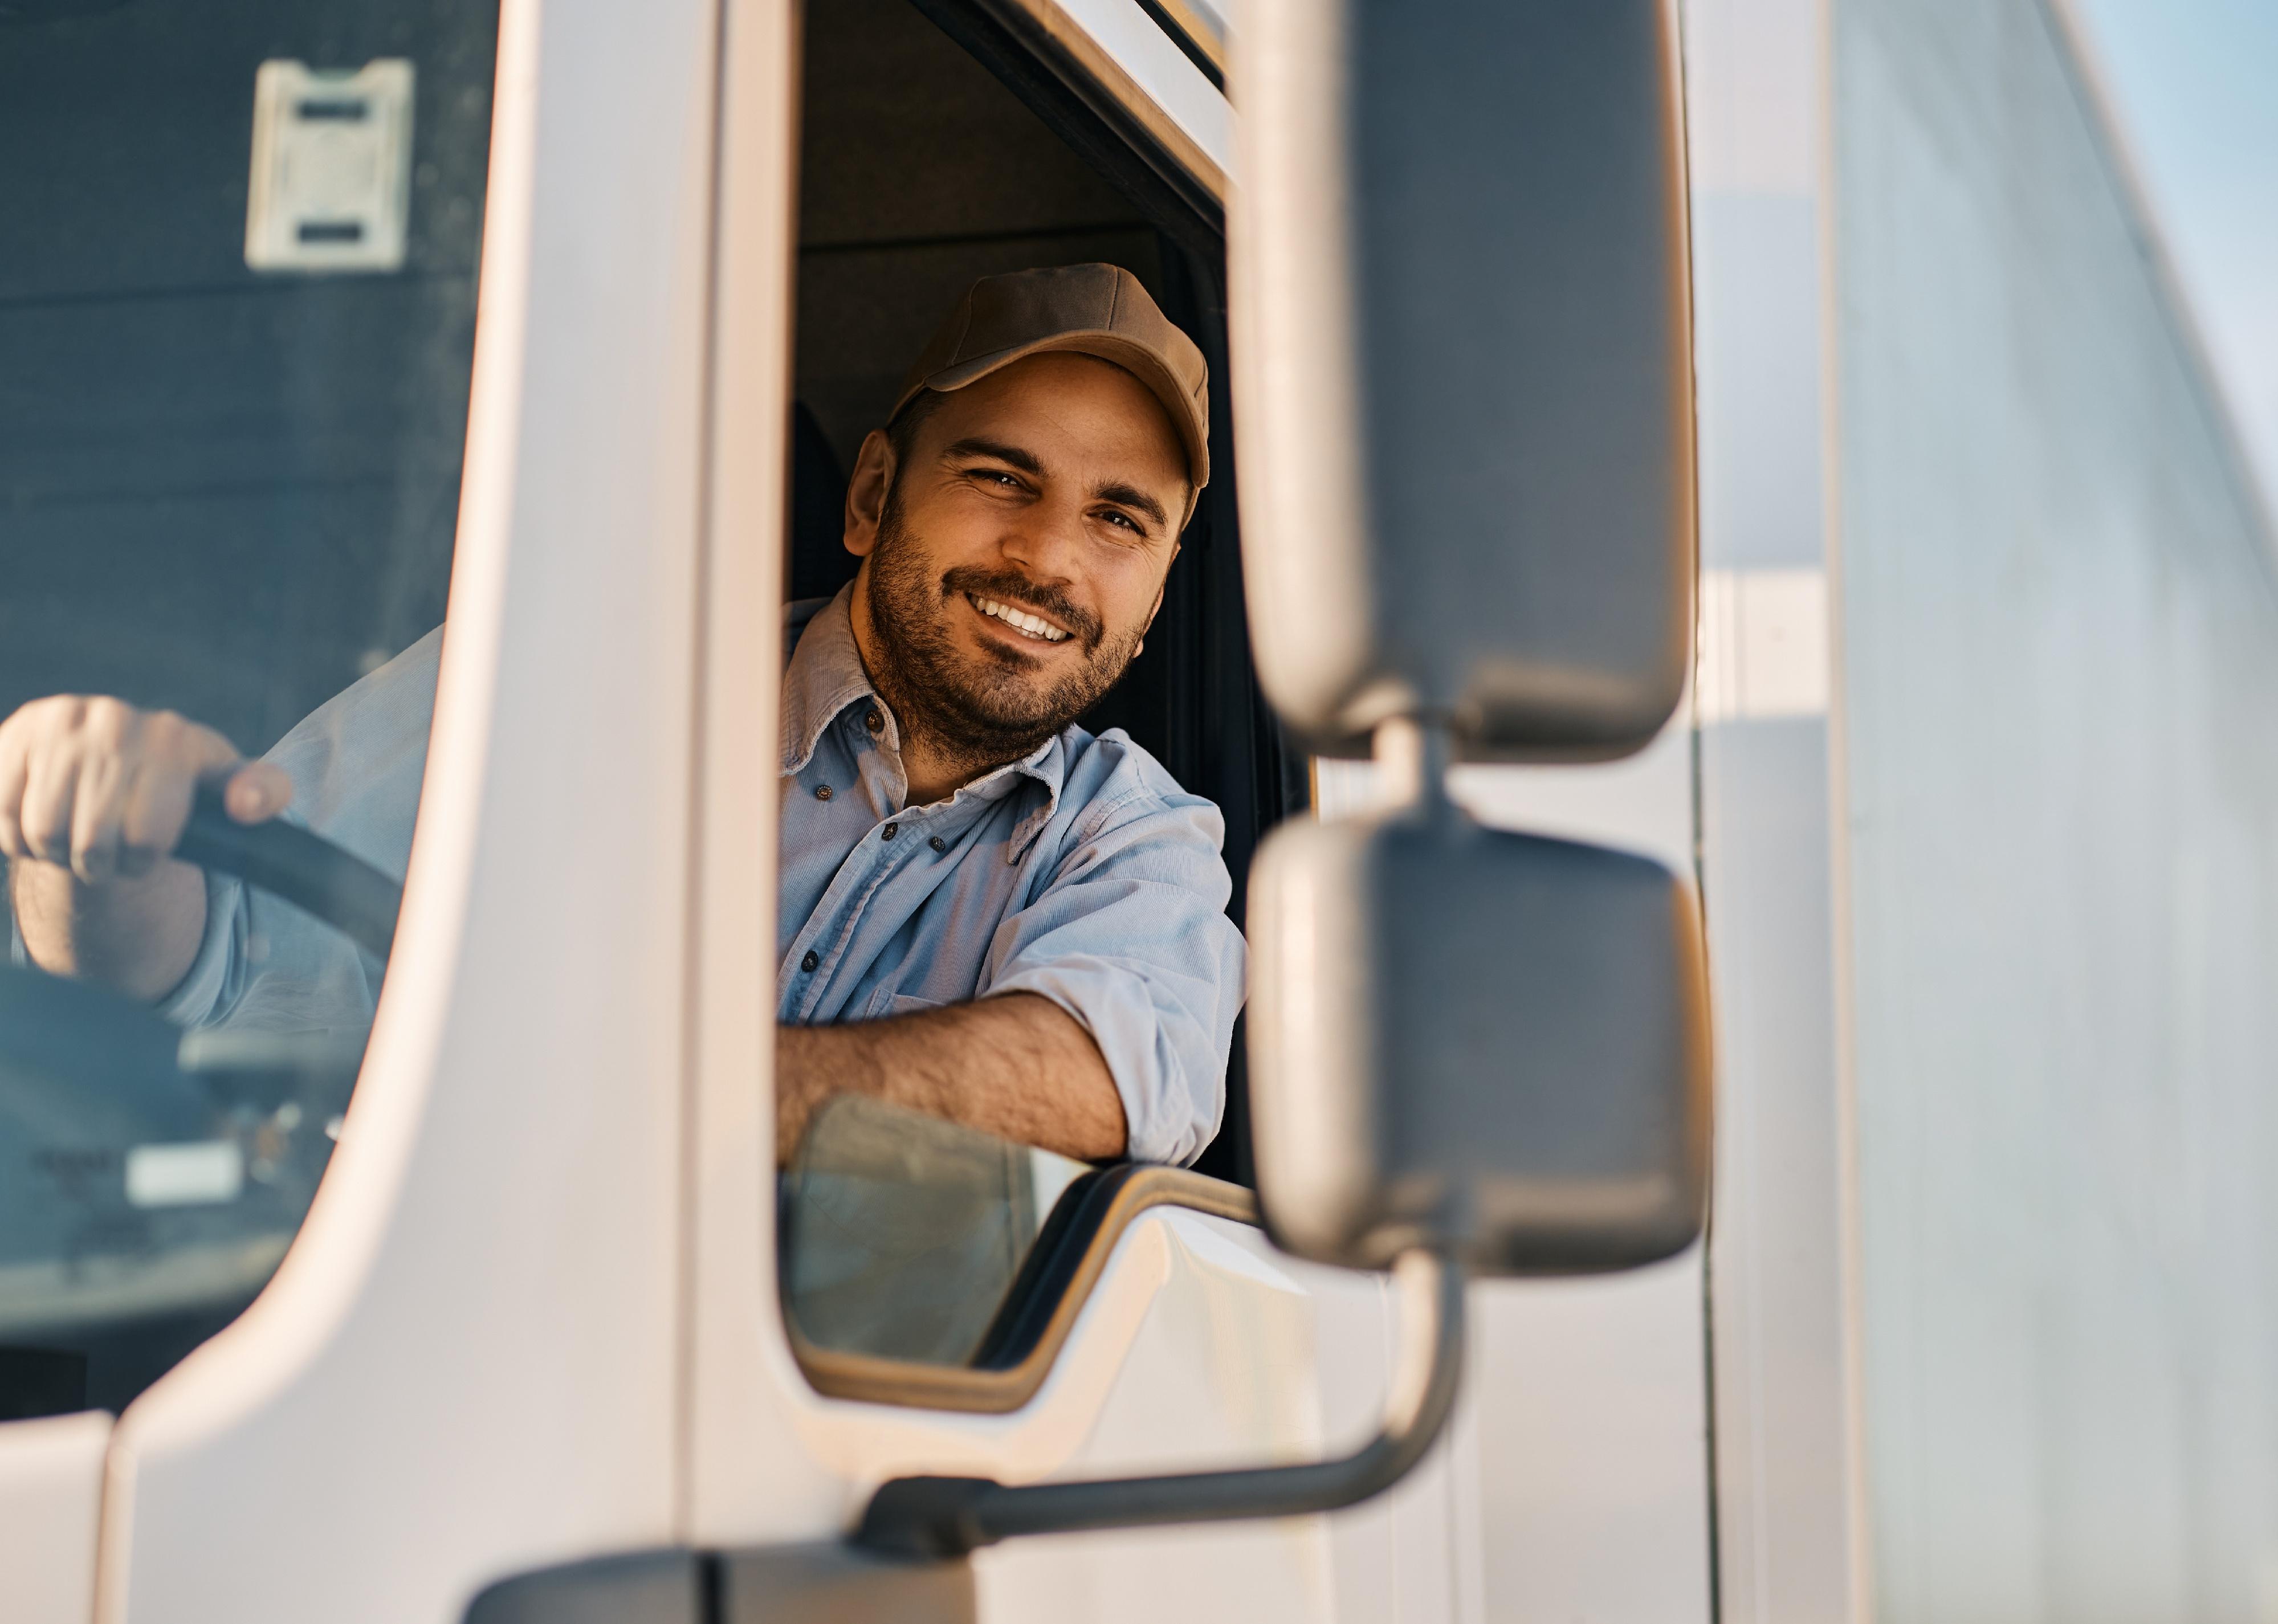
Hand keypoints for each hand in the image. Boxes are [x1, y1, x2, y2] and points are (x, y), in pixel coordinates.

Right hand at [0, 695, 291, 883]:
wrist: (115, 761)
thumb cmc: (178, 784)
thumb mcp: (227, 787)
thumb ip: (259, 794)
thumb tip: (248, 805)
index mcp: (172, 737)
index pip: (148, 838)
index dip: (145, 859)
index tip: (149, 847)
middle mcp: (113, 718)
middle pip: (91, 842)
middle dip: (100, 862)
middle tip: (106, 851)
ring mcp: (57, 722)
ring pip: (43, 833)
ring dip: (57, 853)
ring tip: (76, 836)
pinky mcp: (11, 734)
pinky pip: (1, 816)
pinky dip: (16, 837)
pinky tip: (40, 819)